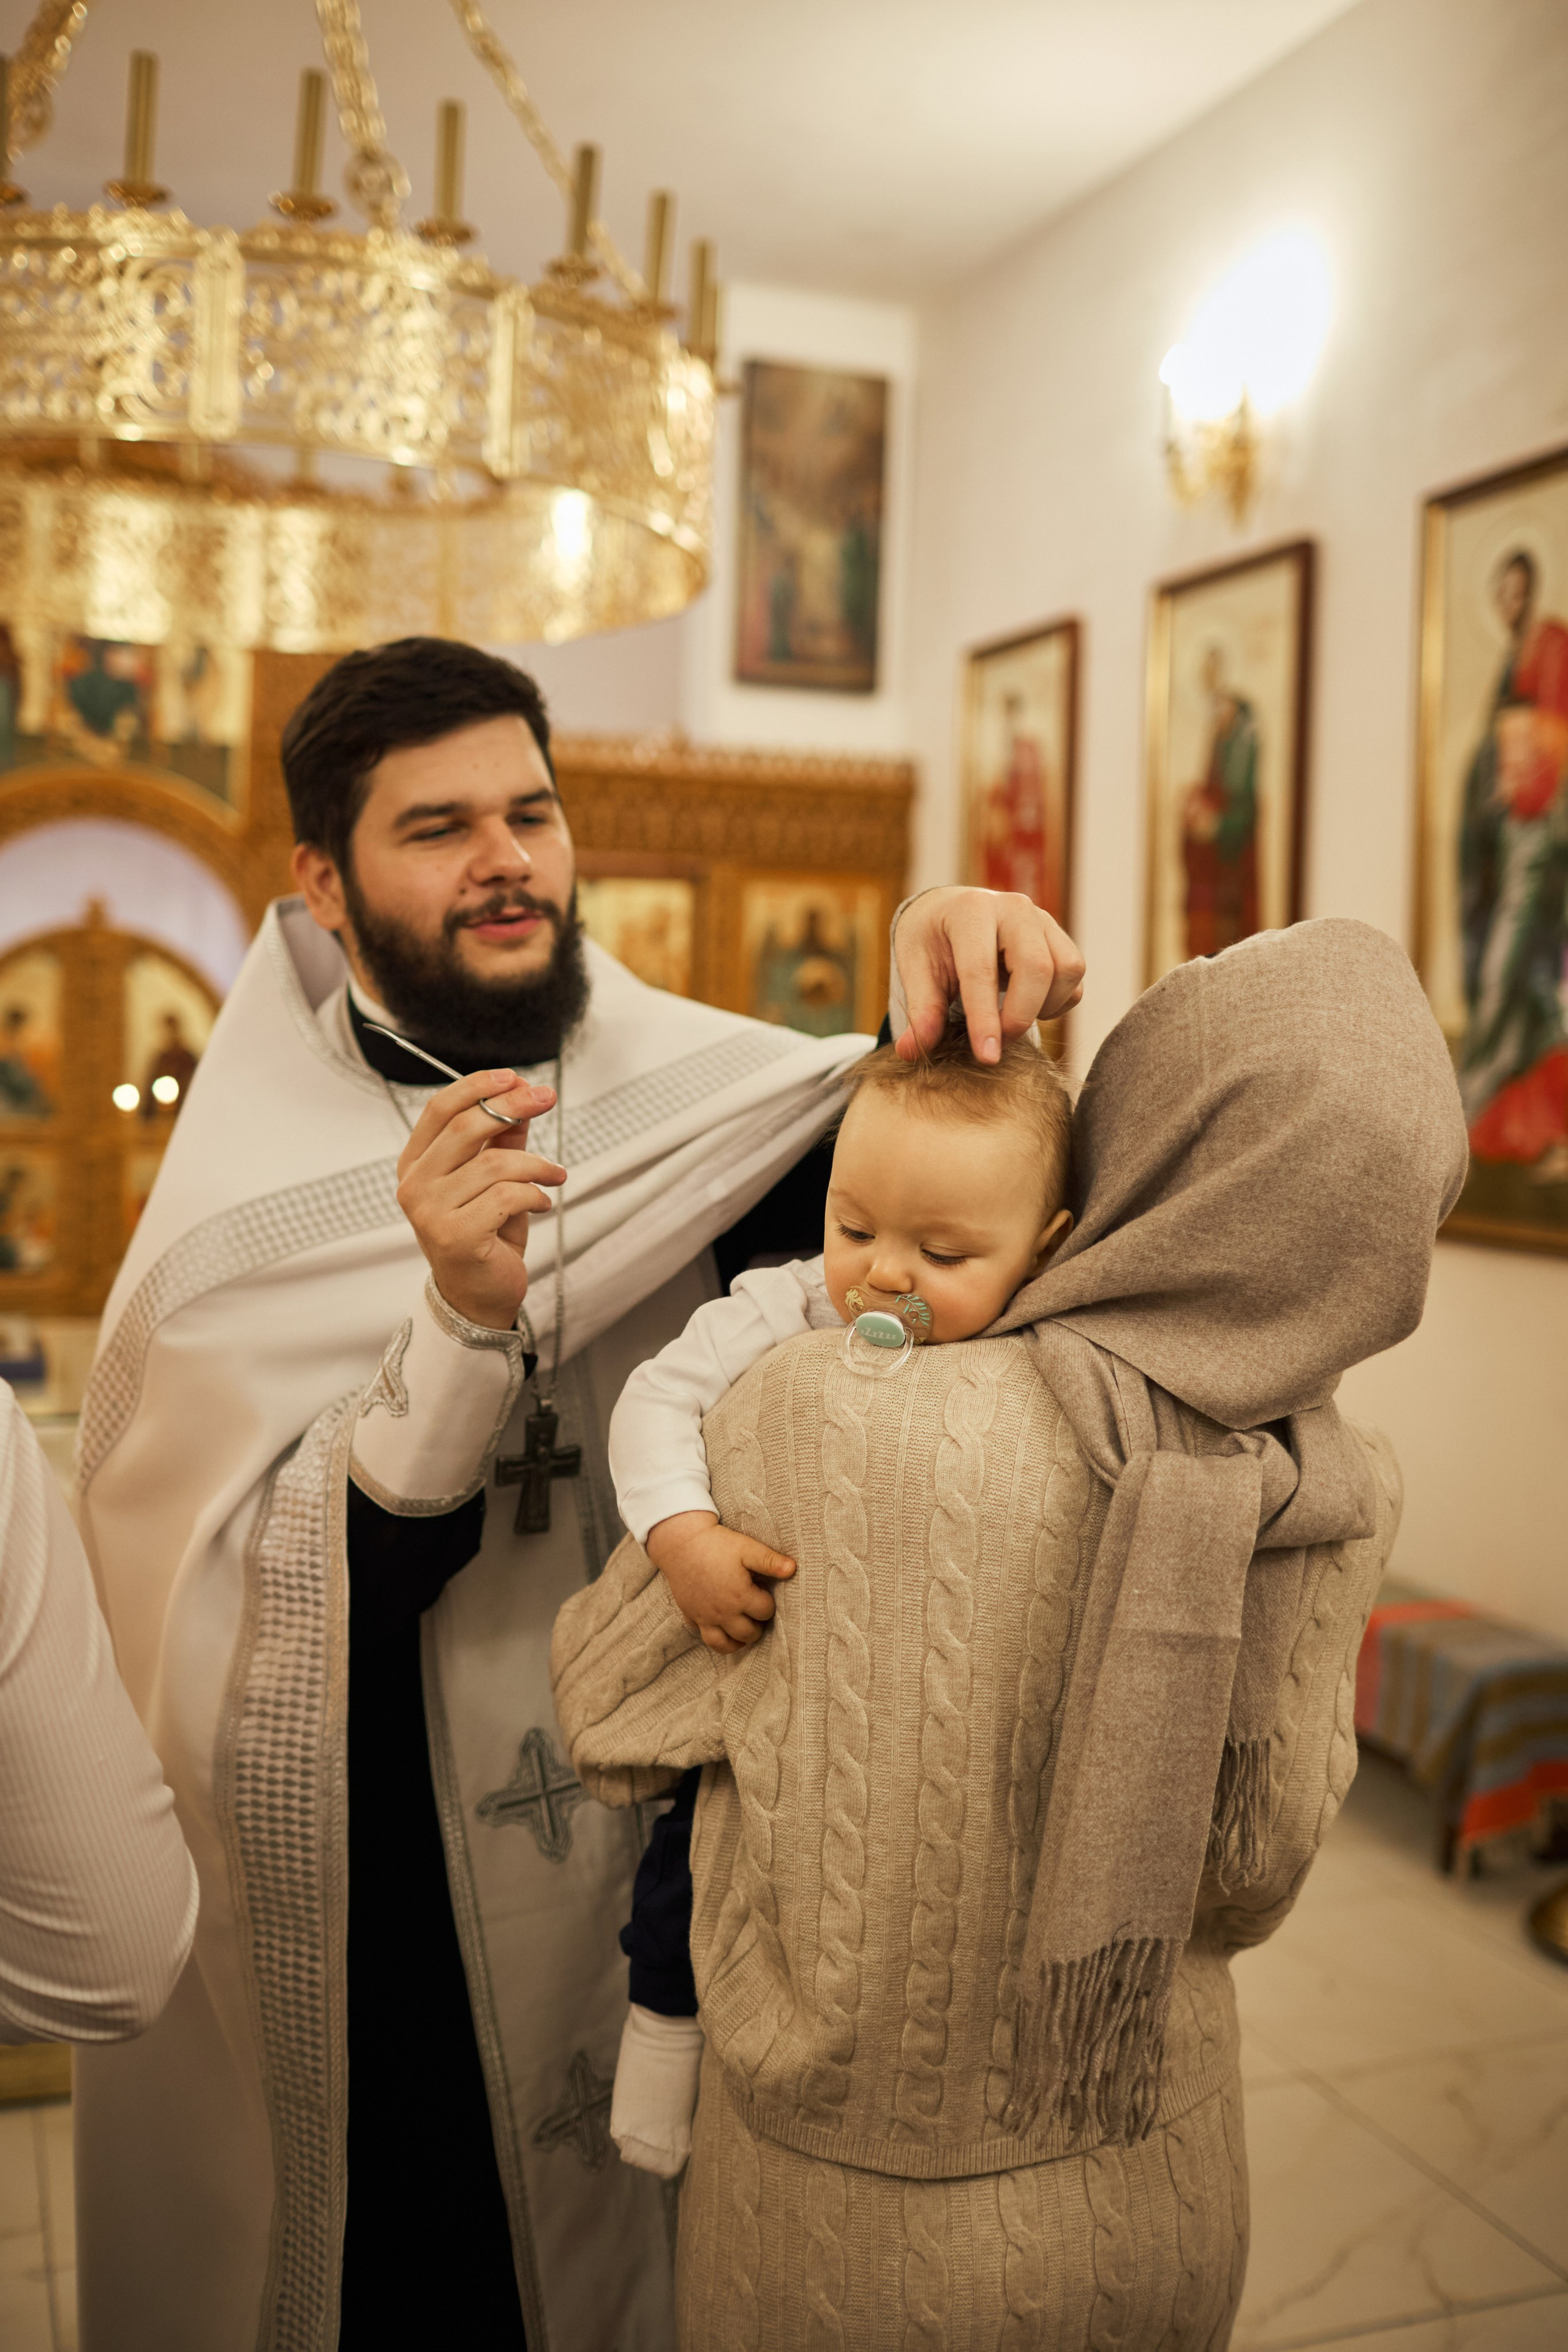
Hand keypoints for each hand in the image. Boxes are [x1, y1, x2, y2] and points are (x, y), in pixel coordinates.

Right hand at [395, 1069, 564, 1330]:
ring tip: (554, 1174)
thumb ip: (502, 1137)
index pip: (439, 1110)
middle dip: (512, 1106)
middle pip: (464, 1128)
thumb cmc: (484, 1234)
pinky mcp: (456, 1237)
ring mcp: (430, 1213)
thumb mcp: (493, 1178)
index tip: (515, 1077)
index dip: (478, 1086)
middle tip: (547, 1099)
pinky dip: (535, 1194)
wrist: (479, 1295)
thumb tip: (522, 1093)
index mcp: (415, 1164)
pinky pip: (507, 1197)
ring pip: (494, 1164)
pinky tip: (543, 1202)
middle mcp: (415, 1186)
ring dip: (535, 1164)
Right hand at [645, 1511, 795, 1654]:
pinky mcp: (690, 1615)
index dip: (767, 1601)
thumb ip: (770, 1561)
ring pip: (724, 1645)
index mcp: (740, 1597)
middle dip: (757, 1625)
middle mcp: (723, 1613)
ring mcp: (705, 1617)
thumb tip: (793, 1569)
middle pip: (748, 1634)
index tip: (761, 1588)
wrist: (680, 1542)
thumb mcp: (746, 1547)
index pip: (765, 1612)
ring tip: (743, 1631)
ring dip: (737, 1642)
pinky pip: (703, 1636)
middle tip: (755, 1611)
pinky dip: (714, 1636)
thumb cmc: (716, 1543)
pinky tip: (719, 1626)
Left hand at [893, 886, 1084, 1063]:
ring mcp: (1043, 919)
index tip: (987, 1057)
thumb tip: (912, 1052)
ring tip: (1010, 1018)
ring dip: (1043, 1008)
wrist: (950, 911)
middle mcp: (1014, 908)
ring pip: (1067, 970)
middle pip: (1037, 967)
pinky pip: (1075, 978)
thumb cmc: (932, 940)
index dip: (985, 1018)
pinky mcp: (1060, 936)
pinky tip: (1028, 1006)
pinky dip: (1057, 1003)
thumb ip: (922, 1009)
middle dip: (1020, 1016)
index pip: (981, 969)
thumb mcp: (915, 968)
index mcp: (970, 911)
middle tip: (997, 1042)